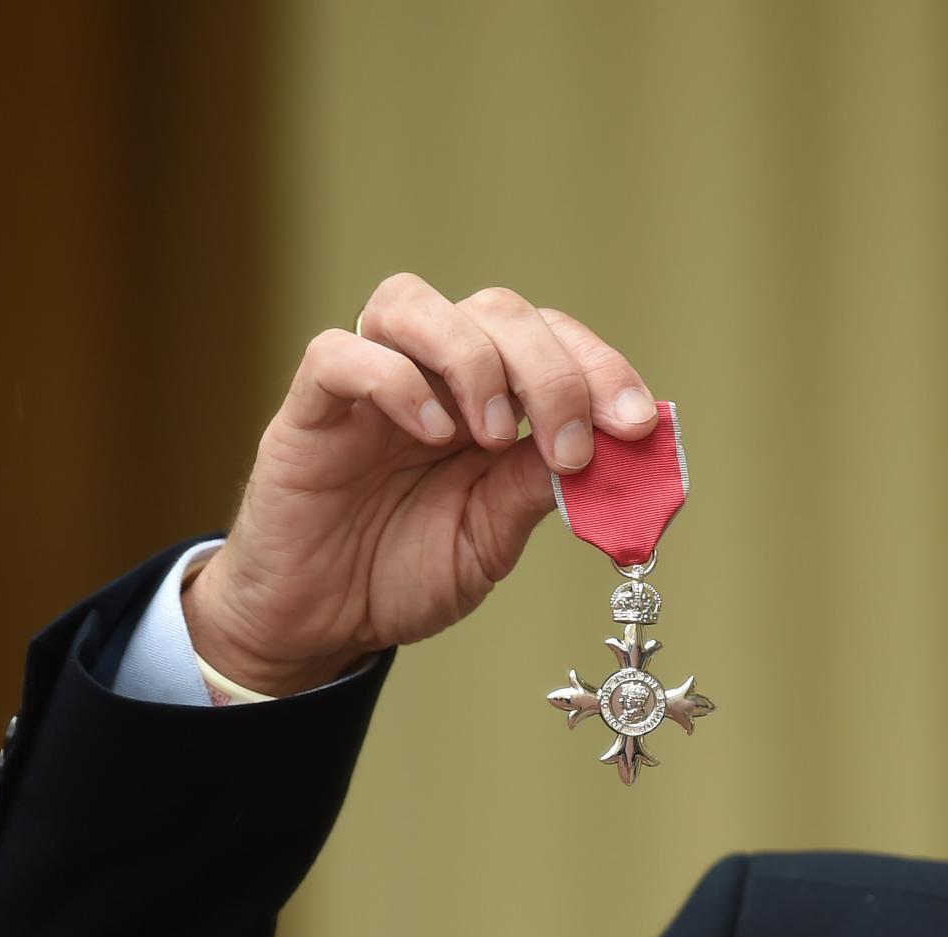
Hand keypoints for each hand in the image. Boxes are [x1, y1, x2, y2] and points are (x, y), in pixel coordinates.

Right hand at [184, 276, 657, 695]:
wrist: (322, 622)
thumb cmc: (404, 571)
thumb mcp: (493, 537)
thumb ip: (537, 486)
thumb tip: (613, 450)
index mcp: (489, 400)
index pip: (551, 340)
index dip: (600, 368)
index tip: (638, 424)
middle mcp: (432, 376)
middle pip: (497, 311)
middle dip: (552, 373)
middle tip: (572, 449)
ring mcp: (369, 386)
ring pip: (412, 303)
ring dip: (474, 359)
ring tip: (492, 436)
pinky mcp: (310, 409)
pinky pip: (338, 353)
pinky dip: (392, 379)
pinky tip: (431, 431)